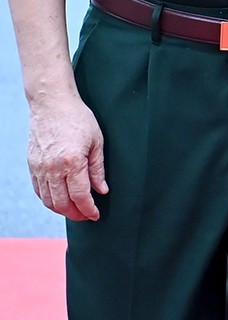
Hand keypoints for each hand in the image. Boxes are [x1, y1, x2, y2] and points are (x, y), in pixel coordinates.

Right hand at [26, 93, 106, 220]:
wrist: (51, 104)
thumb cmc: (78, 118)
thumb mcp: (96, 141)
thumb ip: (98, 168)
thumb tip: (102, 190)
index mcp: (72, 162)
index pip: (80, 195)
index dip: (88, 209)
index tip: (95, 215)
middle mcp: (53, 168)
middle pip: (62, 203)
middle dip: (75, 214)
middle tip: (86, 216)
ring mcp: (39, 168)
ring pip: (48, 200)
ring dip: (61, 210)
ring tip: (74, 210)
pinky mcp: (32, 165)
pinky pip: (39, 190)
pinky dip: (48, 200)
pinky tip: (59, 200)